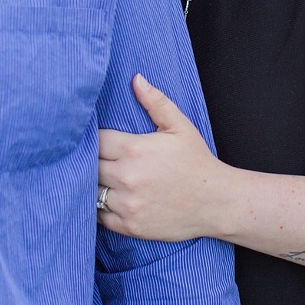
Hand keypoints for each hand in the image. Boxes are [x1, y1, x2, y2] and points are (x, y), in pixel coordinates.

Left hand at [98, 74, 222, 239]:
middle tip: (98, 159)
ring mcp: (127, 204)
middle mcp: (126, 177)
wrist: (216, 202)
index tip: (100, 140)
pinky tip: (107, 199)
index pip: (95, 140)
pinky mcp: (129, 226)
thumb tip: (136, 79)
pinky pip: (99, 216)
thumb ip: (155, 101)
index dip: (94, 139)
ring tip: (100, 178)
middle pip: (88, 166)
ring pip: (91, 191)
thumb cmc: (197, 161)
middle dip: (90, 161)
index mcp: (134, 149)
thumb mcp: (179, 126)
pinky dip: (99, 208)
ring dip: (93, 184)